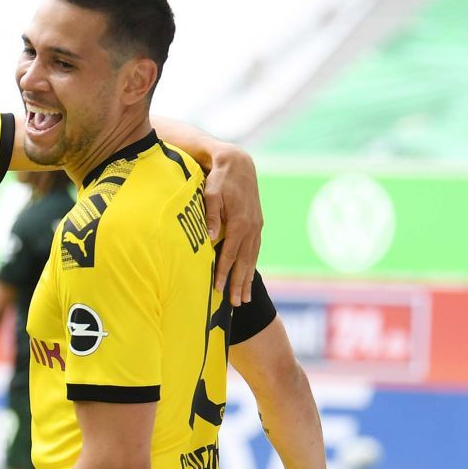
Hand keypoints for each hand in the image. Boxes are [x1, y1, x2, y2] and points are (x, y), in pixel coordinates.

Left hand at [204, 143, 261, 305]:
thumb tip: (210, 237)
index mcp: (238, 222)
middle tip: (236, 305)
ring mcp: (256, 226)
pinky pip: (255, 250)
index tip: (218, 289)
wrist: (238, 163)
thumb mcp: (210, 192)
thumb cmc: (219, 178)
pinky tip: (249, 277)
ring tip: (245, 299)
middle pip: (244, 261)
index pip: (229, 253)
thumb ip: (210, 214)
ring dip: (248, 279)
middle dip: (239, 284)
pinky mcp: (257, 224)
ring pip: (252, 258)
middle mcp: (251, 227)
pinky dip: (252, 266)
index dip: (224, 273)